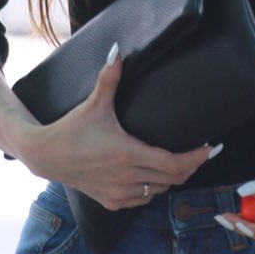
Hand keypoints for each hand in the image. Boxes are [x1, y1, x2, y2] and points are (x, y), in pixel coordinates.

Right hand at [19, 50, 214, 210]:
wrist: (46, 155)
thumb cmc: (72, 129)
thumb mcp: (94, 103)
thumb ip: (109, 78)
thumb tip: (118, 51)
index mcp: (128, 154)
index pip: (173, 163)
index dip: (195, 158)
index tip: (208, 149)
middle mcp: (127, 177)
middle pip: (173, 179)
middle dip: (190, 167)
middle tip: (200, 154)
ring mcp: (119, 192)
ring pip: (159, 191)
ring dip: (171, 179)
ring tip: (180, 164)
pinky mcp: (111, 201)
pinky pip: (143, 200)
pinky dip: (153, 190)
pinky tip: (155, 177)